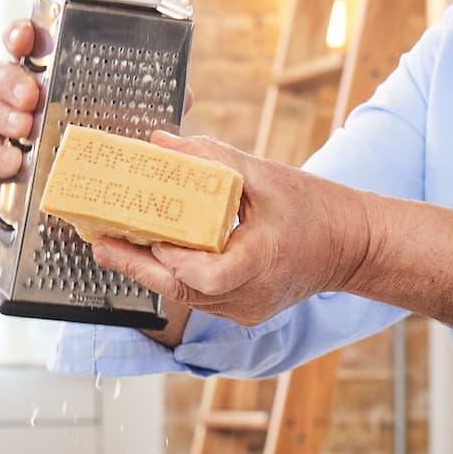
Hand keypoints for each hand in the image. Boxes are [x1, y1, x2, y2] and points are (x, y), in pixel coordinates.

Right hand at [0, 21, 198, 184]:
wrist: (102, 185)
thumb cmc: (114, 135)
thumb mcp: (139, 114)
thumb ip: (159, 100)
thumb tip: (187, 96)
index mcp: (49, 70)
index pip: (24, 41)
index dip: (19, 34)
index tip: (25, 37)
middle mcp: (20, 93)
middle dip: (9, 82)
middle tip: (32, 97)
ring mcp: (4, 126)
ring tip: (24, 130)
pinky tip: (12, 165)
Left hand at [87, 132, 371, 327]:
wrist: (353, 246)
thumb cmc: (318, 209)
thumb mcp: (265, 175)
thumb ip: (210, 159)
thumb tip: (160, 142)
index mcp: (260, 264)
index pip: (204, 277)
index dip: (171, 260)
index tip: (146, 235)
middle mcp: (249, 297)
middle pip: (181, 291)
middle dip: (136, 265)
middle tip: (99, 242)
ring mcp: (245, 310)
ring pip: (186, 297)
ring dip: (152, 270)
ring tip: (114, 243)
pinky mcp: (242, 310)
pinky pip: (200, 296)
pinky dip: (176, 274)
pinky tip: (155, 252)